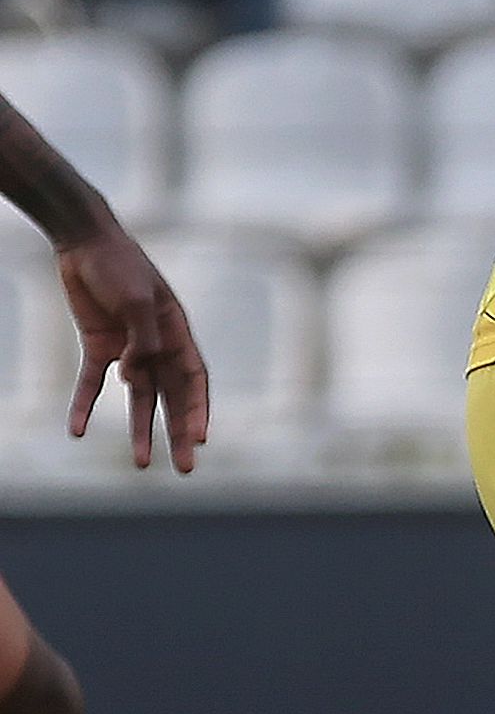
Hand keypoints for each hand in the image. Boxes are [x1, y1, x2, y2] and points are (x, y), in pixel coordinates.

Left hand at [54, 229, 203, 471]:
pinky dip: (84, 406)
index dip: (199, 410)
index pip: (194, 379)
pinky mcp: (98, 347)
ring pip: (138, 399)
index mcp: (178, 333)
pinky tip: (75, 431)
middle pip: (172, 398)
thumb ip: (142, 339)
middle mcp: (158, 346)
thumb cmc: (120, 266)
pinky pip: (90, 384)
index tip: (200, 439)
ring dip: (141, 431)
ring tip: (143, 464)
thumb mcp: (136, 300)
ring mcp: (128, 349)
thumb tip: (134, 375)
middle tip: (186, 469)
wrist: (84, 244)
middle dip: (180, 434)